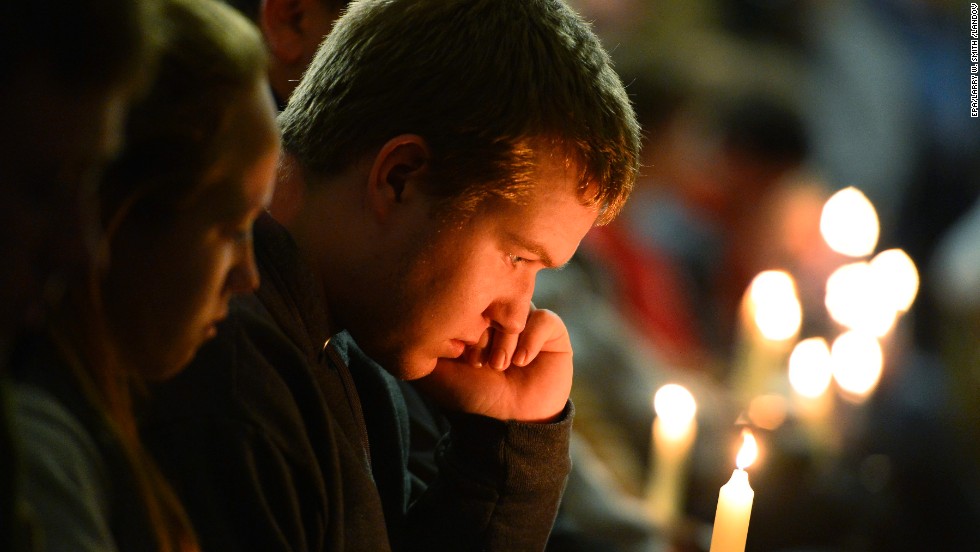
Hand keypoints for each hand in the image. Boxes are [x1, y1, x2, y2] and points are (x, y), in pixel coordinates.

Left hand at [414, 306, 572, 422]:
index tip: (461, 353)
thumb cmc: (472, 399)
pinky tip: (521, 361)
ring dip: (507, 337)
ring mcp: (528, 324)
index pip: (471, 300)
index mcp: (476, 321)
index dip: (466, 323)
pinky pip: (545, 319)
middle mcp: (502, 319)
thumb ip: (422, 348)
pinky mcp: (554, 334)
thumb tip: (406, 322)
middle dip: (486, 329)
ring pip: (519, 308)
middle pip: (496, 301)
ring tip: (500, 366)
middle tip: (480, 359)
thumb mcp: (437, 373)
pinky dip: (531, 338)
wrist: (509, 424)